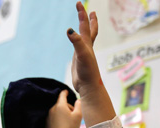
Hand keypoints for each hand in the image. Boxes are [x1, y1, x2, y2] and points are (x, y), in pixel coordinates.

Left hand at [45, 90, 81, 127]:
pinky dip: (58, 118)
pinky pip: (53, 117)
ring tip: (68, 121)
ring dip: (62, 112)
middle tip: (73, 114)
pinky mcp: (47, 122)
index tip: (66, 92)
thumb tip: (78, 100)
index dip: (65, 92)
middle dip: (67, 106)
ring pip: (56, 110)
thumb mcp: (78, 115)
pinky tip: (63, 125)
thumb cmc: (70, 127)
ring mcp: (48, 116)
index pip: (62, 95)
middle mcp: (52, 109)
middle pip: (60, 104)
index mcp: (60, 105)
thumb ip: (78, 105)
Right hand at [66, 2, 115, 126]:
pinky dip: (78, 43)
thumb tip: (69, 30)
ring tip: (84, 26)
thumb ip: (76, 42)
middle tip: (90, 11)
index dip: (82, 14)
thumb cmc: (87, 72)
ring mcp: (83, 54)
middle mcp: (86, 47)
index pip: (84, 25)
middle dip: (89, 20)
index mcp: (87, 44)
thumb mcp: (82, 54)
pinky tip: (77, 44)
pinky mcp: (79, 62)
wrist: (89, 87)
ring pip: (85, 39)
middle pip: (90, 30)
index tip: (78, 3)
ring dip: (85, 31)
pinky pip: (78, 48)